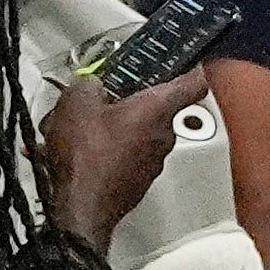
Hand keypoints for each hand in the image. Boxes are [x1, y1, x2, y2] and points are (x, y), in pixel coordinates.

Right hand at [40, 66, 200, 249]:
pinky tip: (78, 150)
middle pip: (154, 107)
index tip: (185, 61)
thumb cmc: (87, 160)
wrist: (80, 208)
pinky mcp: (136, 180)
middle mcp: (163, 136)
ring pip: (135, 131)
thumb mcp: (77, 102)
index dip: (190, 67)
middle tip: (103, 94)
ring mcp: (152, 161)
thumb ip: (88, 83)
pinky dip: (104, 148)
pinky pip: (124, 153)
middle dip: (128, 98)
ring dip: (111, 125)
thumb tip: (90, 85)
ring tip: (79, 127)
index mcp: (157, 110)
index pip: (192, 82)